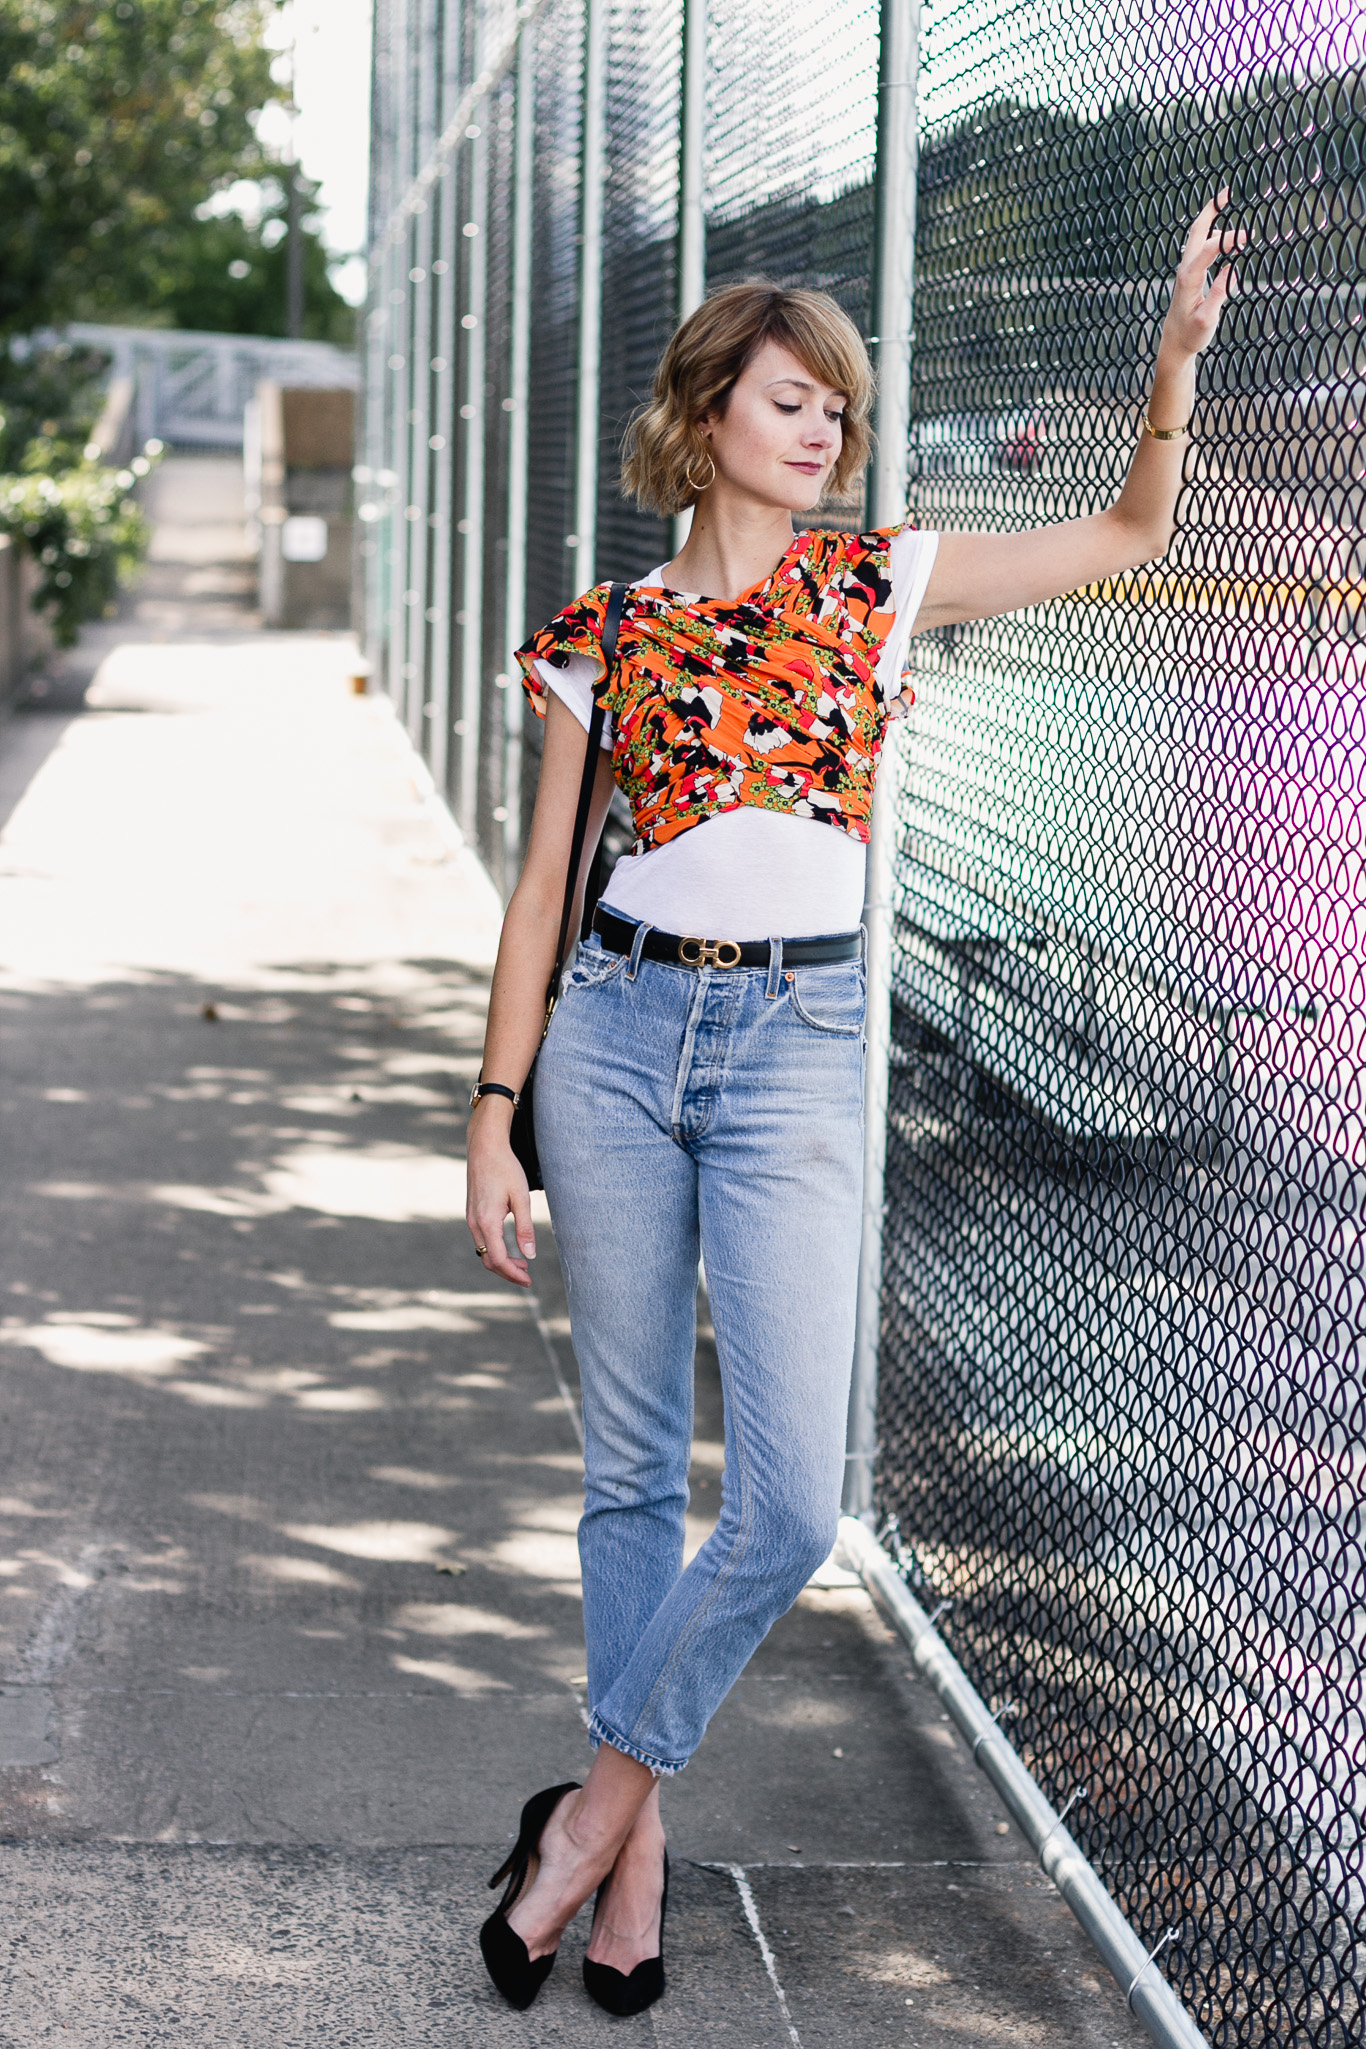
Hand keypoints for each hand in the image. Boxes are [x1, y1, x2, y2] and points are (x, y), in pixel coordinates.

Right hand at [465, 1102, 535, 1286]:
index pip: (498, 1259)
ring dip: (501, 1261)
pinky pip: (481, 1239)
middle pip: (488, 1260)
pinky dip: (494, 1249)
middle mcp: (474, 1223)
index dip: (513, 1274)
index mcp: (487, 1221)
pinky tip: (509, 1246)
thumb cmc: (505, 1169)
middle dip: (507, 1272)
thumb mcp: (521, 1198)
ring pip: (483, 1251)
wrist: (484, 1147)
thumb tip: (530, 1255)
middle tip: (527, 1277)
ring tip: (522, 1263)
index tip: (528, 1280)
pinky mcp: (471, 1213)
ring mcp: (470, 1218)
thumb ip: (525, 1228)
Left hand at [1159, 188, 1246, 361]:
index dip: (1226, 240)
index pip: (1208, 251)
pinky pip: (1201, 245)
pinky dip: (1214, 233)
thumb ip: (1218, 295)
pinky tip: (1228, 234)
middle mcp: (1185, 269)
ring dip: (1214, 218)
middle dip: (1211, 210)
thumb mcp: (1206, 321)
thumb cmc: (1191, 335)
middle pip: (1196, 231)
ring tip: (1230, 204)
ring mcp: (1186, 269)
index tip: (1246, 236)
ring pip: (1198, 236)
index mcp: (1188, 280)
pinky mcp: (1190, 272)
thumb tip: (1231, 269)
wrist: (1175, 343)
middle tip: (1227, 191)